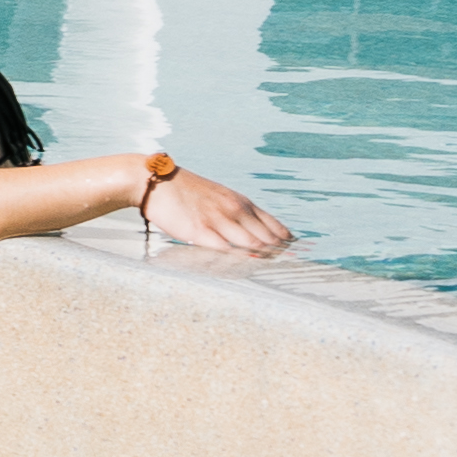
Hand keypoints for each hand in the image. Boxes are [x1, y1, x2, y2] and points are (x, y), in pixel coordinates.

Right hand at [142, 165, 290, 259]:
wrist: (156, 181)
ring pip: (251, 245)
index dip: (288, 242)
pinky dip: (238, 261)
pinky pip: (225, 250)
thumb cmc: (187, 191)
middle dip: (282, 255)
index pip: (274, 225)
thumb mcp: (219, 196)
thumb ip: (238, 213)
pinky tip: (248, 269)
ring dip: (266, 260)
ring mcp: (218, 220)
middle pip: (267, 238)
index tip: (299, 256)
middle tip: (294, 271)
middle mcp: (234, 209)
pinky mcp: (200, 231)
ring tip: (278, 274)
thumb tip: (255, 234)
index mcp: (240, 202)